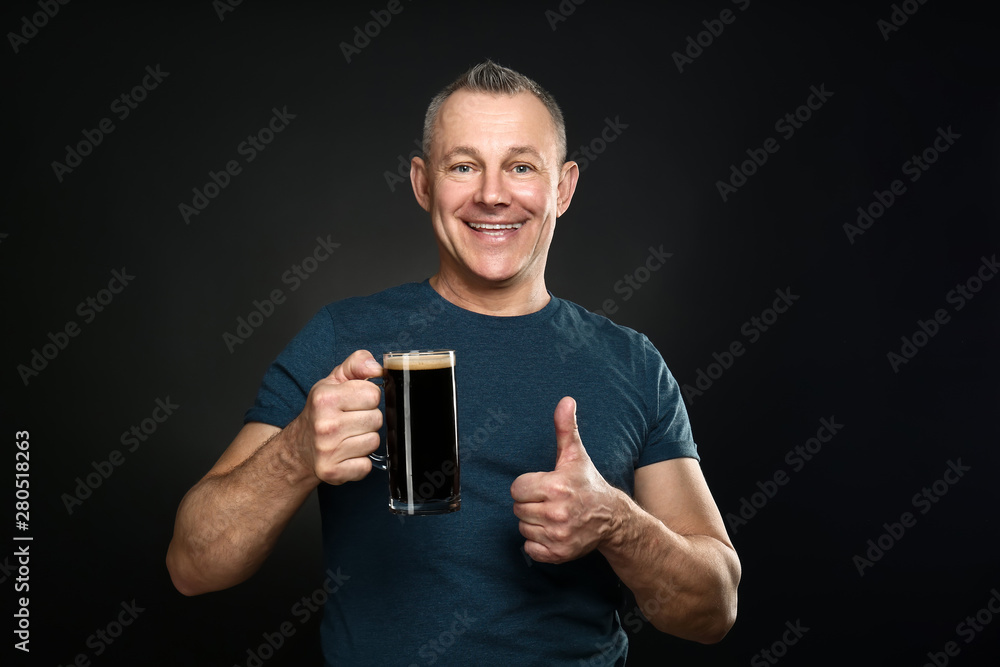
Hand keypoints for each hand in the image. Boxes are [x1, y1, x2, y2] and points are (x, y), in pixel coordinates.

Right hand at [289, 349, 383, 484]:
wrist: (298, 447)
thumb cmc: (321, 412)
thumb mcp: (334, 380)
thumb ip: (357, 364)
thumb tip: (377, 367)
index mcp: (325, 398)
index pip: (373, 394)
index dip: (368, 397)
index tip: (356, 401)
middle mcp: (324, 424)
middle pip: (376, 419)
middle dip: (368, 418)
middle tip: (352, 420)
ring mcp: (328, 450)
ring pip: (374, 442)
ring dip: (365, 439)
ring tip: (349, 436)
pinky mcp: (332, 472)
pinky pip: (365, 466)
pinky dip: (360, 462)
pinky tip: (347, 454)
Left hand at [510, 397, 621, 563]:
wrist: (612, 518)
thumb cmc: (588, 484)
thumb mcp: (575, 455)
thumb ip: (565, 428)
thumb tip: (565, 401)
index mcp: (557, 487)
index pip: (517, 488)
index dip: (528, 486)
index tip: (544, 486)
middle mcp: (557, 513)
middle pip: (518, 509)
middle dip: (530, 504)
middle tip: (549, 501)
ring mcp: (558, 536)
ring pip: (523, 528)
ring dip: (534, 523)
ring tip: (553, 515)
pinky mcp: (559, 554)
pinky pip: (530, 548)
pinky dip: (538, 542)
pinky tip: (553, 531)